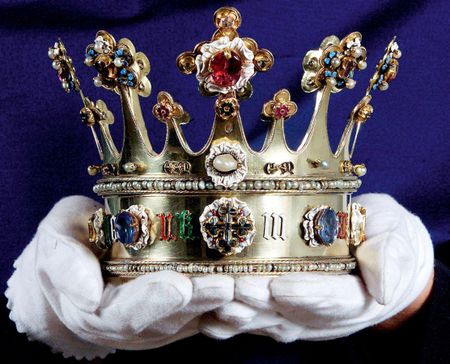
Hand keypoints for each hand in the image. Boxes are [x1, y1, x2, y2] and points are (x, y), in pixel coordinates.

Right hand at [5, 196, 233, 358]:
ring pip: (193, 318)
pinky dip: (229, 306)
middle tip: (226, 284)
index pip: (124, 313)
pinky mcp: (181, 312)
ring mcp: (159, 320)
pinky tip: (253, 295)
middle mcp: (132, 322)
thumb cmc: (70, 243)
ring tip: (246, 288)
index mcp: (96, 309)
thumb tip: (87, 293)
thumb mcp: (55, 241)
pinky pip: (206, 312)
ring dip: (221, 305)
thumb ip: (64, 263)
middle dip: (199, 300)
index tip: (179, 285)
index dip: (153, 300)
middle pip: (168, 318)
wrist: (81, 260)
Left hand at [199, 194, 434, 340]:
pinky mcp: (283, 309)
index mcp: (357, 294)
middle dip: (262, 302)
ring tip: (217, 304)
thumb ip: (388, 255)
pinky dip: (234, 320)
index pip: (333, 299)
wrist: (374, 250)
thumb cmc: (383, 235)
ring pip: (270, 320)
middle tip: (236, 289)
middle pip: (292, 313)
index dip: (306, 295)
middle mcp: (326, 313)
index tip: (280, 287)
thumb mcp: (395, 236)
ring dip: (243, 314)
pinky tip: (210, 316)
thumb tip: (381, 284)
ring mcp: (302, 314)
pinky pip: (258, 318)